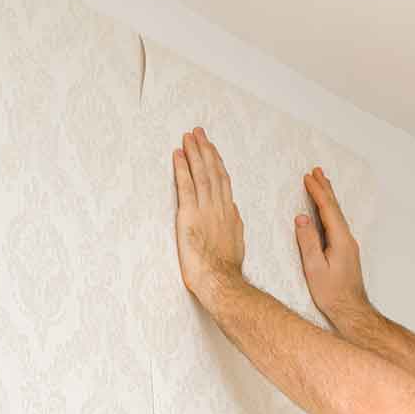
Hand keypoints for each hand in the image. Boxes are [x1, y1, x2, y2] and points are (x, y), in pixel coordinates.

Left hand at [173, 127, 244, 301]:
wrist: (220, 280)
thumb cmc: (226, 269)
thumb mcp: (236, 242)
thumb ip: (234, 224)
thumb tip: (233, 212)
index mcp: (229, 213)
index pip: (223, 182)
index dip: (217, 163)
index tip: (212, 149)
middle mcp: (219, 206)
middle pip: (213, 172)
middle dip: (206, 150)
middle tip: (199, 133)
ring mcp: (205, 209)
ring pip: (201, 174)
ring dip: (195, 153)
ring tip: (189, 137)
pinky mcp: (189, 215)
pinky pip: (186, 185)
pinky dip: (182, 168)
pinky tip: (178, 155)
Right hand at [296, 167, 372, 322]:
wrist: (351, 310)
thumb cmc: (332, 294)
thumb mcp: (314, 268)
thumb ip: (308, 242)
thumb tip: (301, 218)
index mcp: (341, 240)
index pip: (328, 209)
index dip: (317, 192)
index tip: (307, 177)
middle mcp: (348, 239)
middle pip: (335, 208)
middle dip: (325, 188)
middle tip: (317, 171)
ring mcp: (349, 245)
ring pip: (337, 215)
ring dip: (328, 198)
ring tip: (322, 183)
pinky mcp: (346, 251)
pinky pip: (337, 224)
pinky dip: (330, 211)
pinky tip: (326, 211)